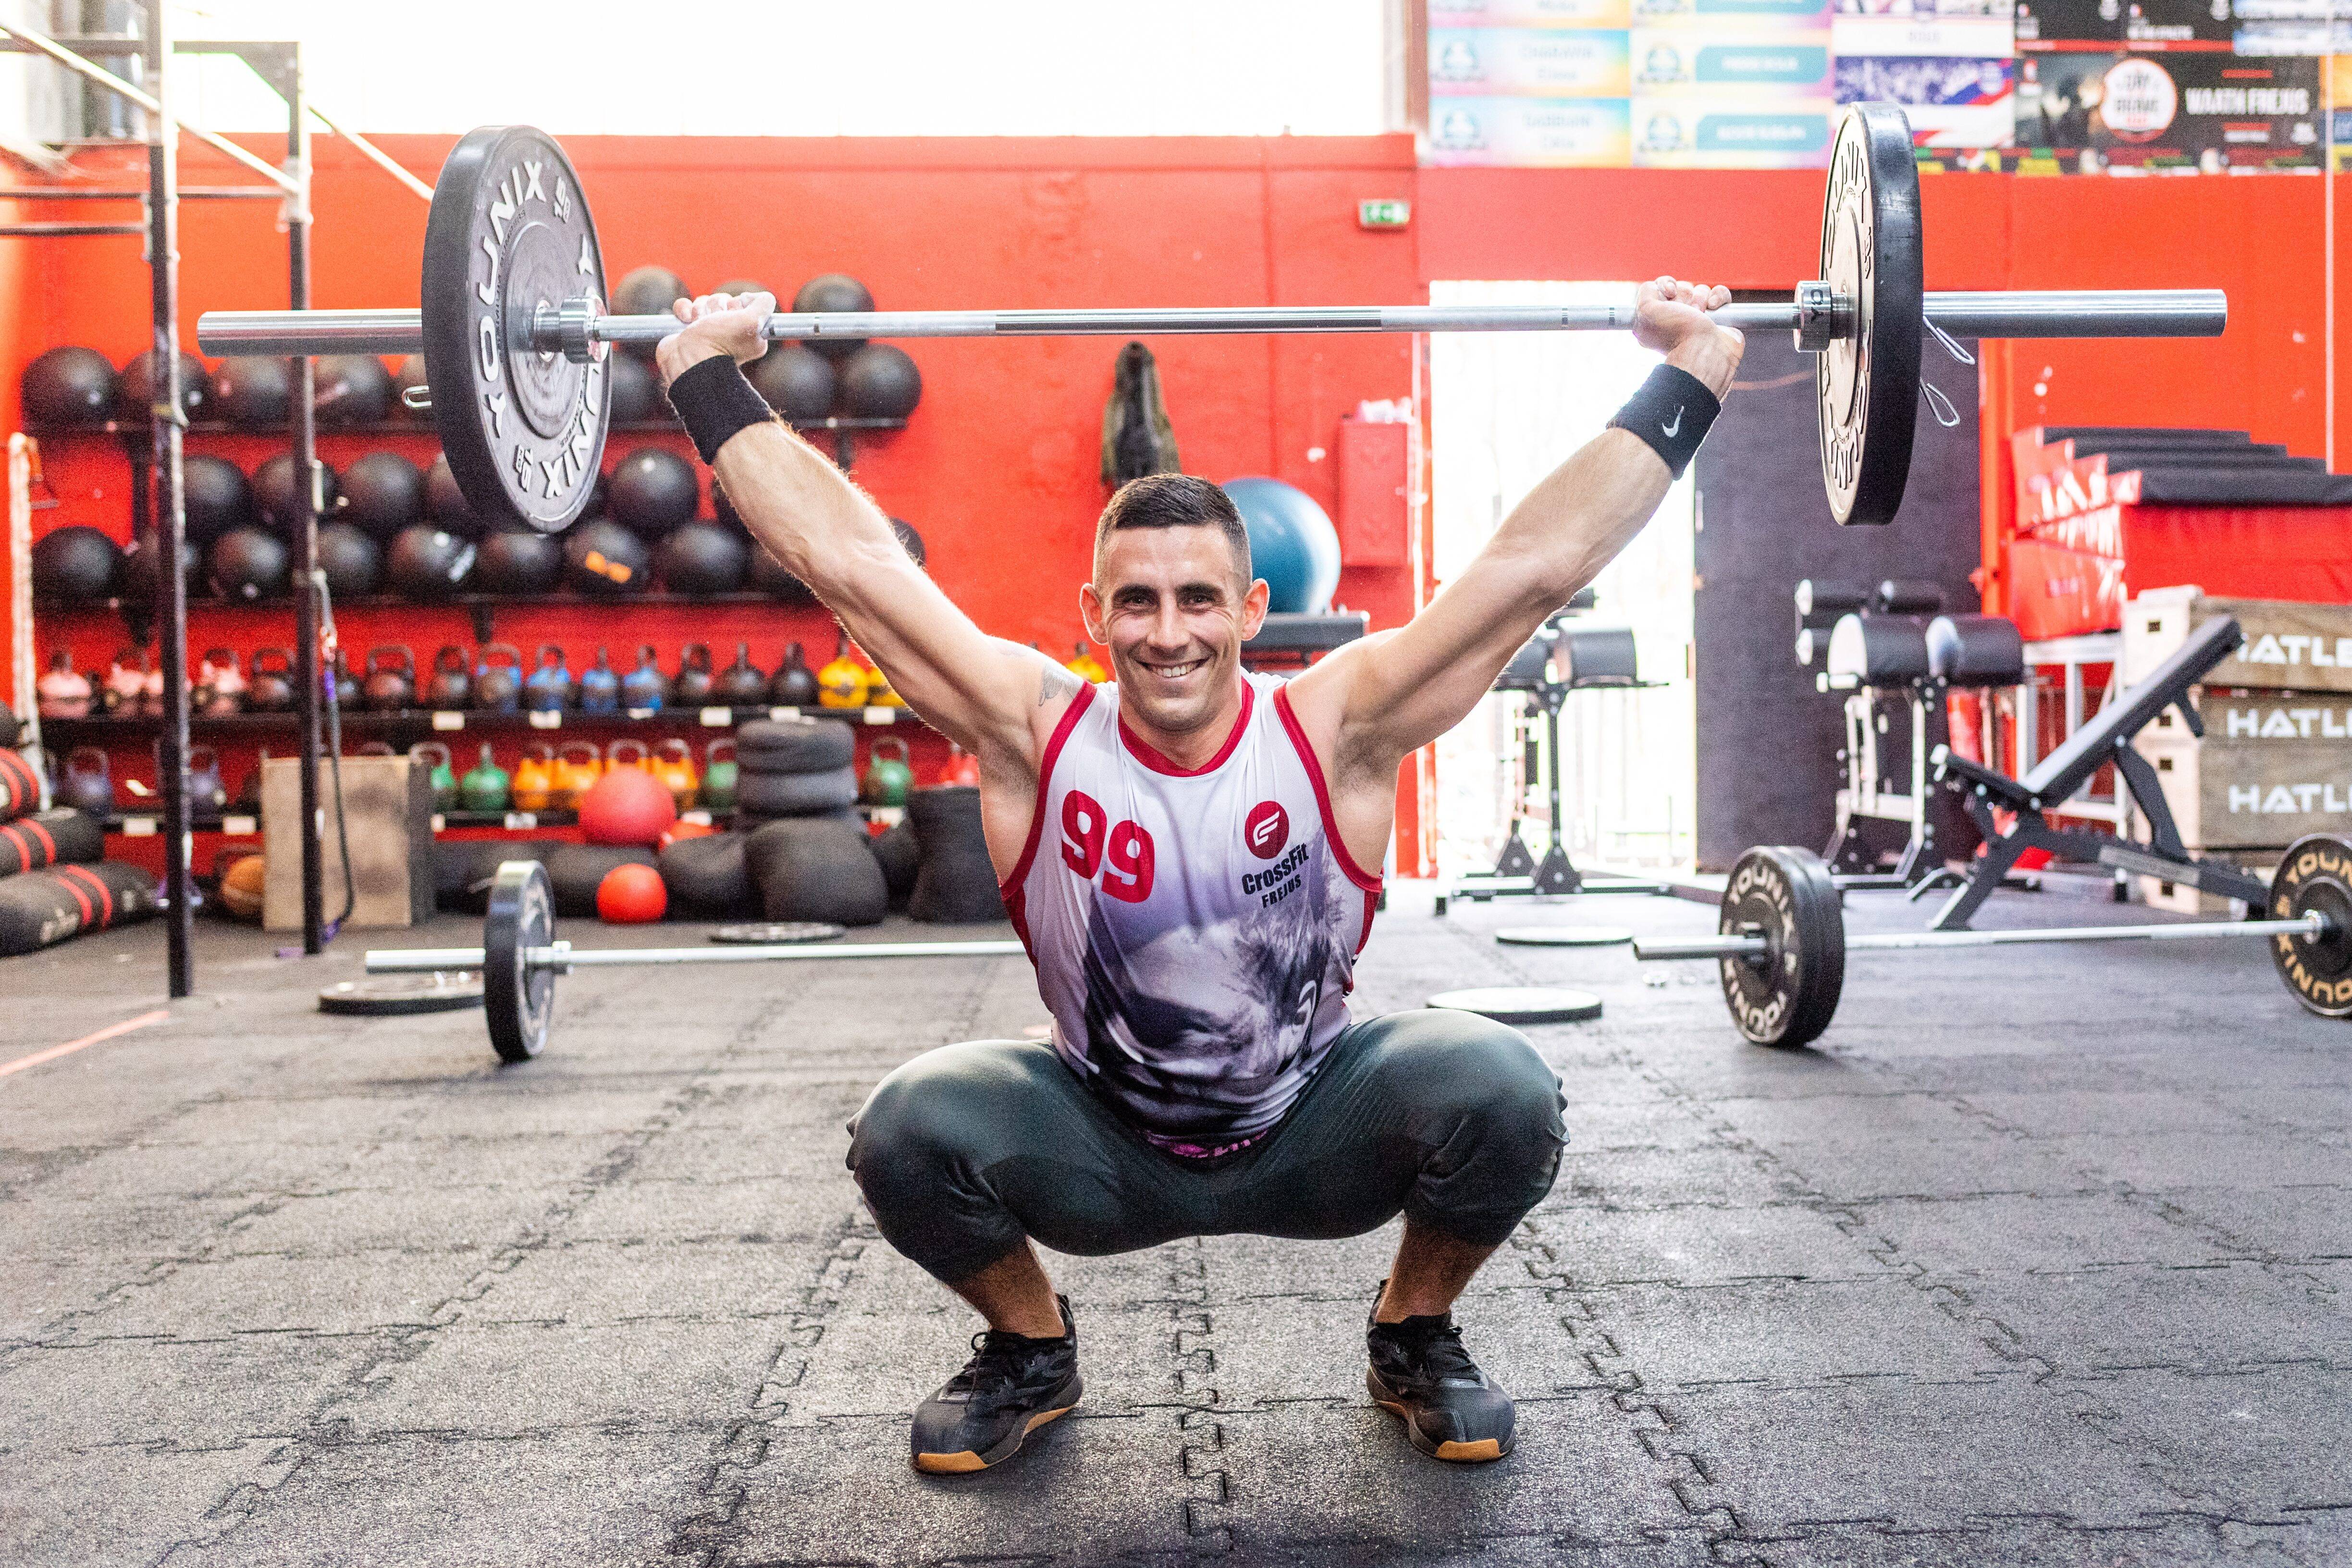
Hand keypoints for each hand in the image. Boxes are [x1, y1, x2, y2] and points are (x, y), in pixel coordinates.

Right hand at [653, 290, 775, 385]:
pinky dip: (684, 310)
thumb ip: (764, 305)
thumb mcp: (752, 322)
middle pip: (723, 300)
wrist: (688, 360)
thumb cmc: (720, 341)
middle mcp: (729, 332)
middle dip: (717, 306)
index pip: (743, 302)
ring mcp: (708, 330)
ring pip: (704, 301)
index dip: (737, 304)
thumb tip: (761, 298)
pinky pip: (685, 306)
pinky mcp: (688, 329)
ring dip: (700, 309)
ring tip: (699, 325)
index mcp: (749, 333)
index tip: (734, 315)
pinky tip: (686, 320)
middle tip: (716, 322)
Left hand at [1631, 276, 1742, 399]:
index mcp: (1658, 319)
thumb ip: (1646, 292)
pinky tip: (1714, 308)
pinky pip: (1720, 293)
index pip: (1660, 287)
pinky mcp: (1719, 317)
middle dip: (1684, 295)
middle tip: (1685, 312)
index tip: (1670, 293)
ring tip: (1700, 315)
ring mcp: (1699, 317)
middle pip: (1682, 287)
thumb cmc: (1676, 332)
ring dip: (1700, 298)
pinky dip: (1719, 297)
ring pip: (1701, 289)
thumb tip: (1656, 286)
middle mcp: (1678, 318)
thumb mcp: (1646, 311)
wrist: (1705, 350)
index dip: (1666, 285)